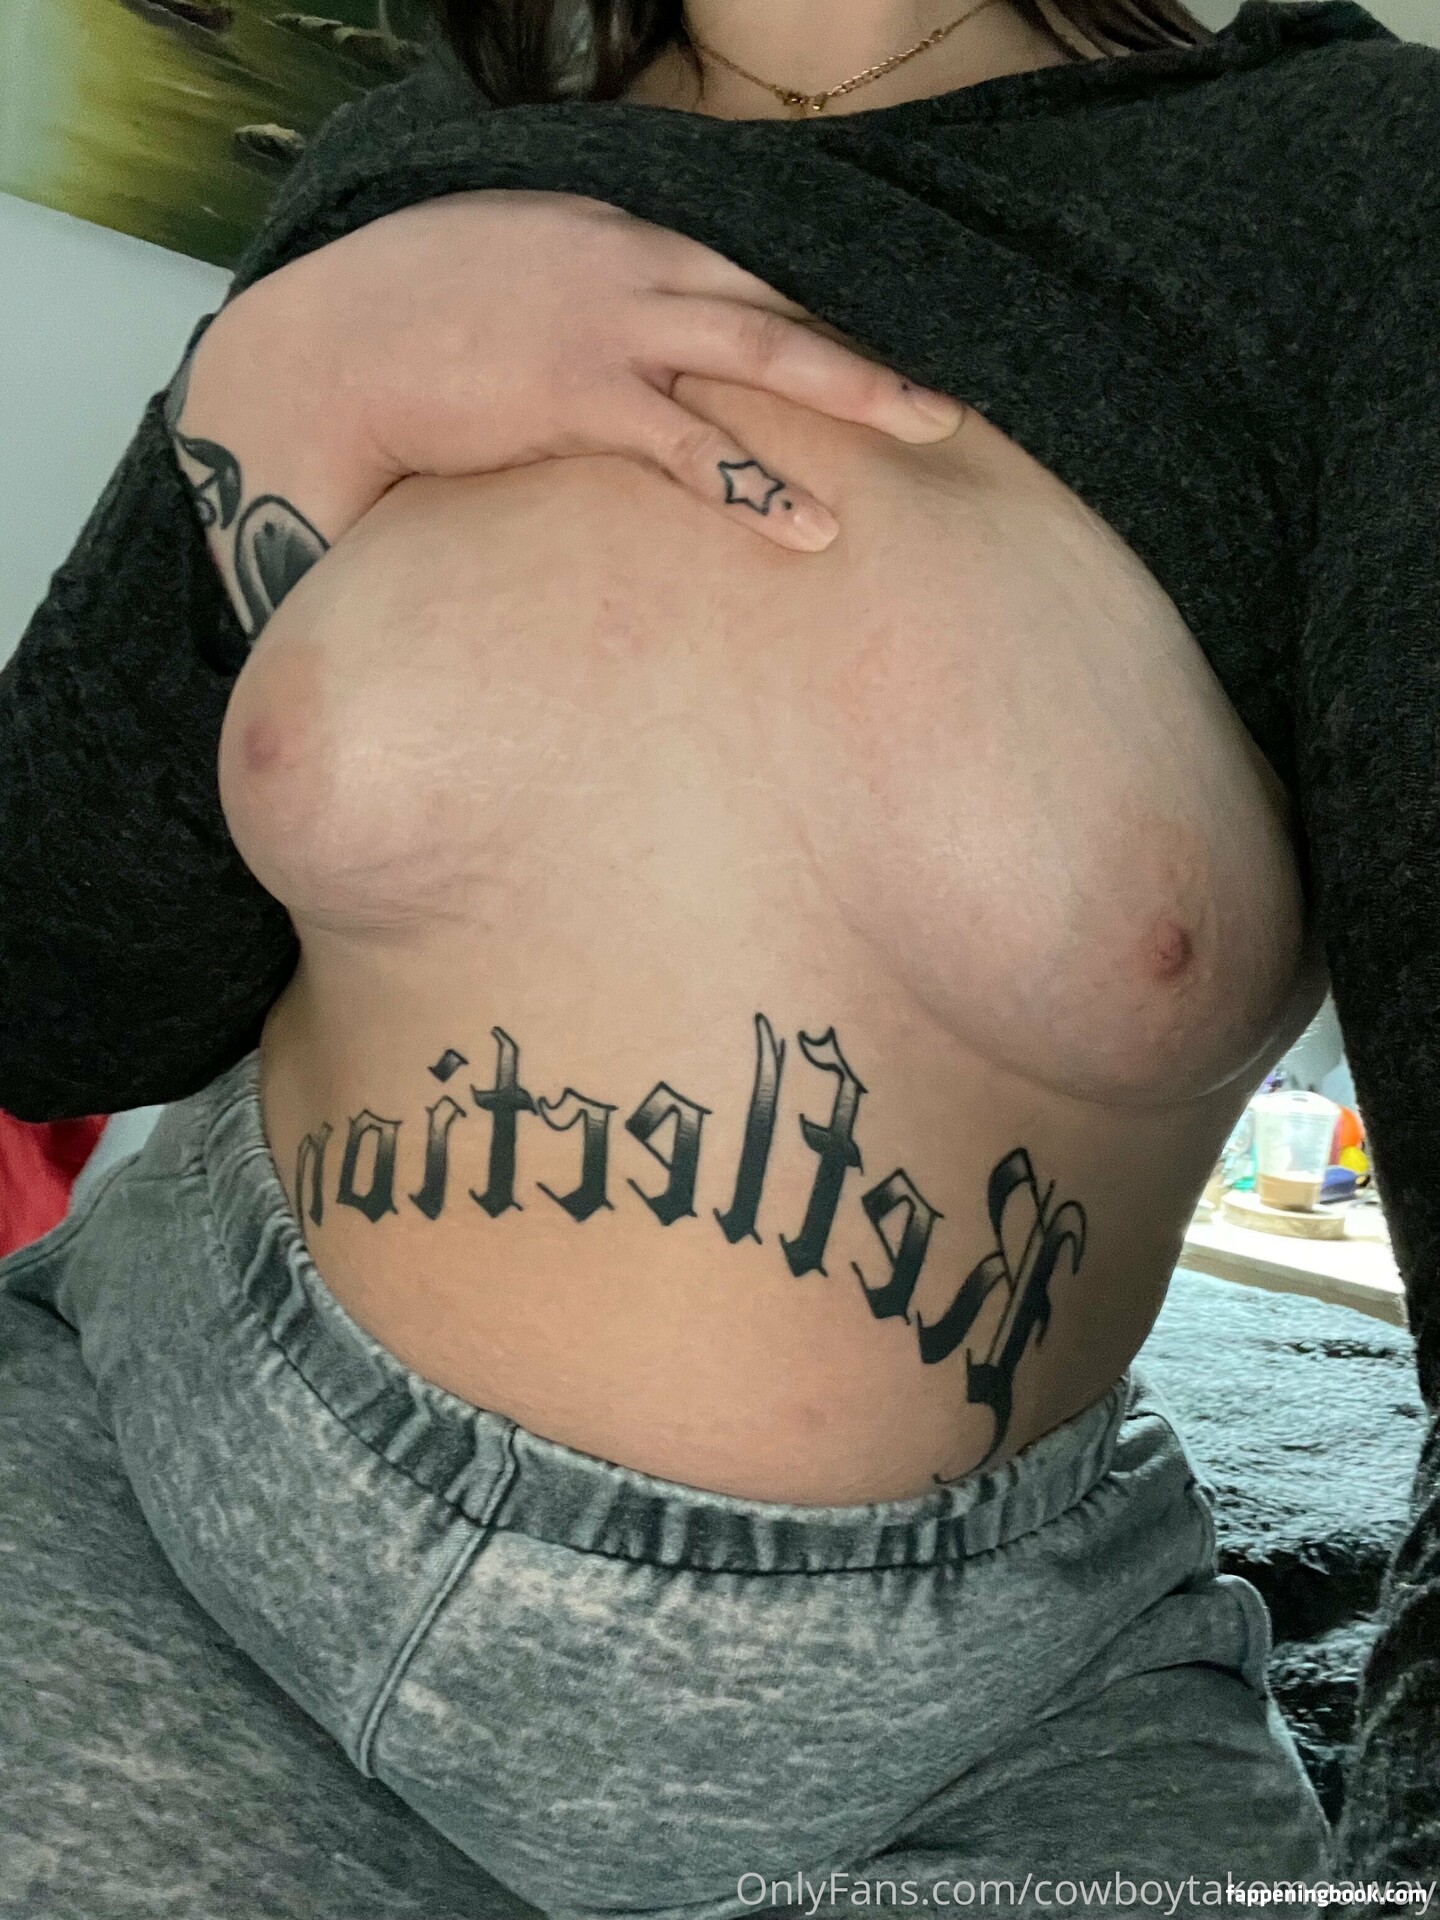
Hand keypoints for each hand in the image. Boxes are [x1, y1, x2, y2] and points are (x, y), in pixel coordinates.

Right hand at [179, 188, 963, 589]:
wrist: (325, 345)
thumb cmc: (410, 318)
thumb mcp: (512, 273)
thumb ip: (580, 295)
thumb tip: (617, 351)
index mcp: (617, 234)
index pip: (743, 266)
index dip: (818, 305)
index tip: (882, 340)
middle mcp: (629, 263)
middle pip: (779, 298)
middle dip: (868, 340)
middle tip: (945, 392)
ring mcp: (608, 325)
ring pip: (761, 349)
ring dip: (853, 388)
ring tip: (930, 430)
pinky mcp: (576, 395)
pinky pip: (688, 445)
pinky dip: (756, 486)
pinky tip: (815, 528)